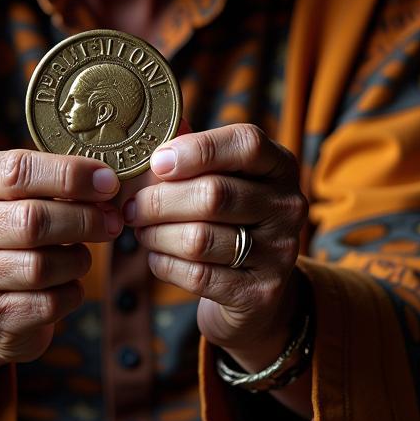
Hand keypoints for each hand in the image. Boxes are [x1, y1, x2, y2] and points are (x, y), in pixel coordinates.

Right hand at [0, 149, 121, 365]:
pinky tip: (66, 284)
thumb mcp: (26, 193)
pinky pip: (47, 304)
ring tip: (80, 255)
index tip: (108, 182)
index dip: (70, 175)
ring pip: (42, 266)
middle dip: (85, 220)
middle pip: (33, 220)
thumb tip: (107, 183)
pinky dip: (70, 293)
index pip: (19, 170)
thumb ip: (59, 183)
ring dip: (77, 260)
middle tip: (113, 221)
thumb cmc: (18, 231)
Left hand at [122, 124, 307, 368]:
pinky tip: (156, 255)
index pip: (246, 144)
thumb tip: (159, 128)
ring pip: (199, 239)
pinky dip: (164, 263)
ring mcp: (280, 252)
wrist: (256, 290)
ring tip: (141, 229)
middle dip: (159, 200)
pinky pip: (197, 275)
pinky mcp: (260, 292)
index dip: (197, 150)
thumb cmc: (228, 218)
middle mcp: (287, 205)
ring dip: (156, 234)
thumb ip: (195, 152)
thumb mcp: (222, 178)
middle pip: (213, 195)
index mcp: (280, 165)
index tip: (157, 162)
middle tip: (131, 205)